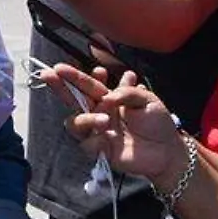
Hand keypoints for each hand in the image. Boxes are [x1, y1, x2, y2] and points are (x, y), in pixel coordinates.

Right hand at [42, 67, 185, 186]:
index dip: (75, 76)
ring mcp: (97, 132)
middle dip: (60, 86)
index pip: (88, 85)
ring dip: (86, 119)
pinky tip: (109, 139)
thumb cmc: (158, 123)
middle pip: (73, 100)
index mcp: (109, 99)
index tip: (62, 68)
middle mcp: (99, 113)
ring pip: (75, 123)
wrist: (168, 151)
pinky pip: (86, 144)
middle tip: (49, 74)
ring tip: (106, 120)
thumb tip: (107, 97)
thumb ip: (126, 92)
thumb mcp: (148, 99)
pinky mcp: (99, 150)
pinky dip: (95, 140)